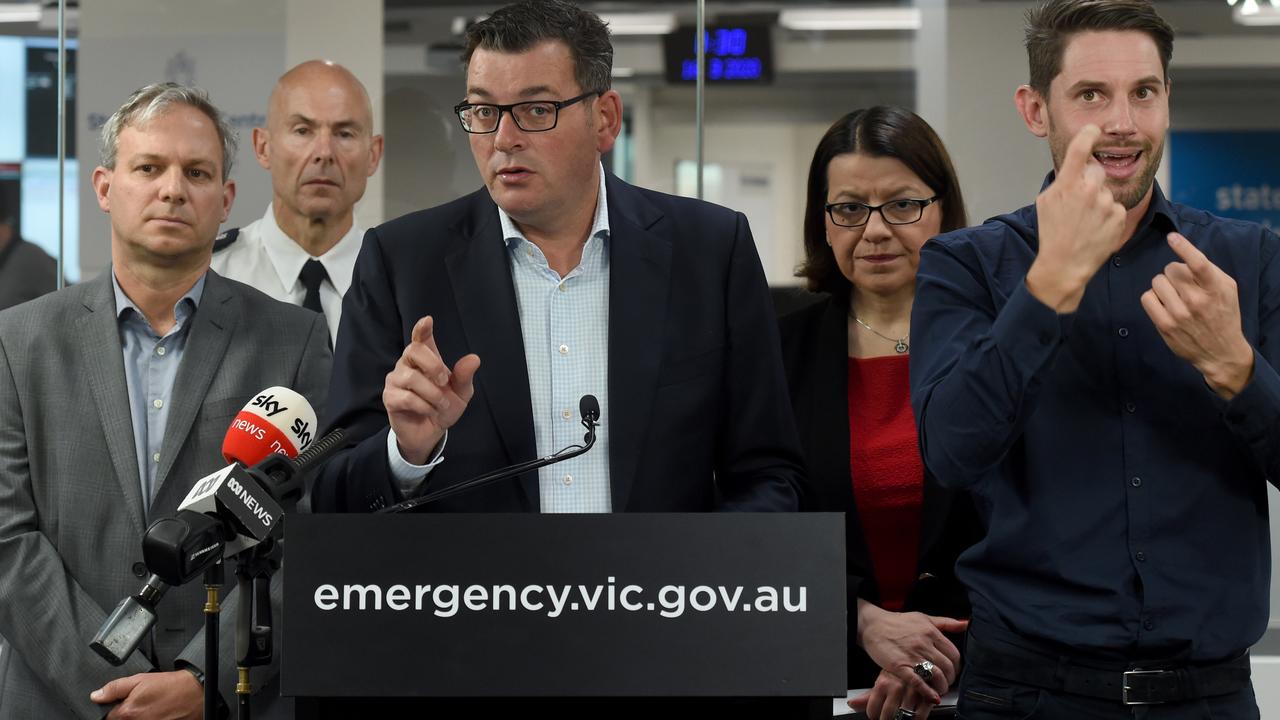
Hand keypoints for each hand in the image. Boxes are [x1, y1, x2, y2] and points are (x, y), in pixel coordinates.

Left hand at [91, 670, 201, 718]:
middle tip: (143, 704)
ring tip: (152, 708)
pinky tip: (158, 714)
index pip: (109, 717)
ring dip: (140, 717)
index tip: (126, 703)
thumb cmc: (171, 685)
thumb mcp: (140, 679)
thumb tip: (96, 696)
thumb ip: (115, 688)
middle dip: (129, 714)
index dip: (117, 708)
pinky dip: (151, 719)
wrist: (196, 693)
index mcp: (127, 712)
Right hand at [384, 315, 480, 463]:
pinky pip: (407, 398)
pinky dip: (424, 406)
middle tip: (444, 382)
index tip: (427, 320)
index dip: (422, 328)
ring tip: (440, 404)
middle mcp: (407, 364)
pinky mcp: (390, 397)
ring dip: (432, 394)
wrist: (431, 432)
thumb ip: (464, 376)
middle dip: (434, 366)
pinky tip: (428, 411)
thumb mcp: (461, 393)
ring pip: (412, 378)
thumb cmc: (443, 407)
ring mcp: (396, 380)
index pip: (420, 338)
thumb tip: (474, 359)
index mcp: (425, 359)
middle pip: (414, 350)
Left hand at [849, 669, 935, 719]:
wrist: (921, 659)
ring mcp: (912, 692)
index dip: (874, 716)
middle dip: (886, 719)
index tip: (876, 716)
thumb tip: (851, 704)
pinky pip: (919, 716)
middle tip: (888, 717)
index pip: (872, 710)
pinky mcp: (927, 695)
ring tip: (901, 715)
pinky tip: (912, 716)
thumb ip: (867, 696)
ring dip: (901, 719)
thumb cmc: (899, 672)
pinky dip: (915, 719)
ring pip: (902, 717)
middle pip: (886, 716)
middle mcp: (896, 688)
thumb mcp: (882, 681)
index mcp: (883, 684)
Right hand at [855, 599, 965, 704]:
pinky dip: (927, 692)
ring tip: (939, 689)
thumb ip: (946, 622)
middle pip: (947, 667)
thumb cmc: (897, 622)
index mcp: (931, 632)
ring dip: (941, 686)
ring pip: (936, 675)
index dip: (956, 666)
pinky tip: (932, 697)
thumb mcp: (923, 617)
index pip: (954, 654)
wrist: (872, 625)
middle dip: (950, 678)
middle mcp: (923, 644)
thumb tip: (965, 623)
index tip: (952, 671)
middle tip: (946, 682)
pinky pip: (917, 681)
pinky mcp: (899, 666)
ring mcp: (911, 655)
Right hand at [1026, 124, 1127, 312]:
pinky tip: (1095, 228)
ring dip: (1099, 201)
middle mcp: (1089, 191)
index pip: (1081, 148)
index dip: (1088, 134)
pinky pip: (1115, 207)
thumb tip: (1077, 165)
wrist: (1065, 264)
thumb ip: (1063, 179)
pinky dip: (1107, 216)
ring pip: (1106, 191)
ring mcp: (1105, 204)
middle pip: (1097, 170)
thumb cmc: (1053, 233)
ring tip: (1086, 221)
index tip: (1093, 130)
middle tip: (1080, 201)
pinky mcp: (1118, 216)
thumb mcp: (1046, 201)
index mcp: (1068, 185)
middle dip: (1090, 180)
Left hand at [1141, 232, 1254, 397]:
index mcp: (1216, 289)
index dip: (1184, 248)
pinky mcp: (1165, 325)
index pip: (1199, 264)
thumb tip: (1185, 254)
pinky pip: (1146, 297)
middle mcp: (1197, 301)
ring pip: (1157, 281)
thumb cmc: (1223, 314)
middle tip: (1183, 285)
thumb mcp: (1227, 290)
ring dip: (1163, 285)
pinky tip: (1163, 304)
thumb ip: (1209, 272)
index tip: (1172, 237)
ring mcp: (1179, 314)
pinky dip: (1152, 297)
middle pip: (1170, 269)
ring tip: (1174, 295)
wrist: (1220, 351)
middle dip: (1174, 273)